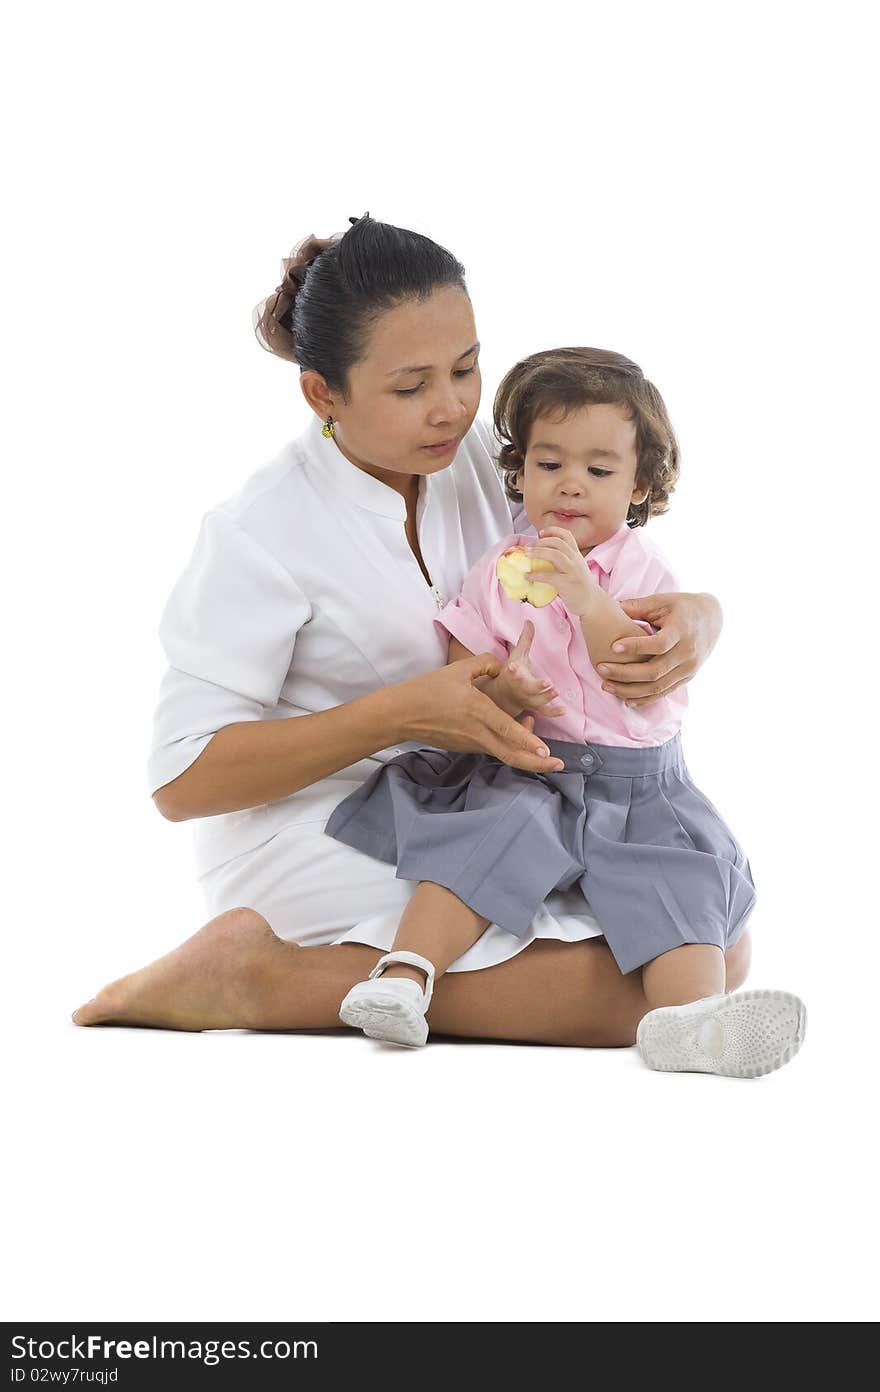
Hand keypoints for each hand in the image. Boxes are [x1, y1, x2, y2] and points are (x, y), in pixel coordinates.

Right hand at [398, 652, 565, 772]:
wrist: (401, 713)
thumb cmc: (428, 689)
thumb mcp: (458, 669)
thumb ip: (486, 663)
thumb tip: (503, 665)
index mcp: (477, 710)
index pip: (507, 729)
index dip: (528, 740)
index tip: (547, 750)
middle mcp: (476, 732)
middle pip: (510, 755)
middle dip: (537, 763)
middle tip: (558, 765)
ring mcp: (471, 743)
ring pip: (503, 754)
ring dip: (525, 754)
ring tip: (542, 750)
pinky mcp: (466, 747)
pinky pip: (492, 749)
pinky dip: (509, 748)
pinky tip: (518, 741)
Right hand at [492, 619, 565, 718]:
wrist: (503, 696)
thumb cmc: (513, 672)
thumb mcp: (517, 655)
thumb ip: (525, 639)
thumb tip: (529, 620)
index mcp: (514, 674)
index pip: (512, 672)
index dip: (513, 670)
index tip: (512, 667)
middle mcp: (520, 688)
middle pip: (527, 688)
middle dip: (536, 686)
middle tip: (547, 682)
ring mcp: (527, 699)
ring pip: (537, 701)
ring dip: (546, 697)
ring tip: (556, 691)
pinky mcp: (534, 707)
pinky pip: (544, 712)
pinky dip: (553, 712)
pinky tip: (564, 711)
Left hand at [525, 528, 596, 616]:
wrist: (591, 603)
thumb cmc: (579, 586)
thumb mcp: (574, 568)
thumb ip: (562, 561)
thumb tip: (539, 557)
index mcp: (576, 555)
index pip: (567, 535)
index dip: (553, 531)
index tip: (540, 533)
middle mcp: (576, 560)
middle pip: (559, 543)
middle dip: (542, 542)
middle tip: (528, 547)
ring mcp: (573, 571)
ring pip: (556, 555)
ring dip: (539, 552)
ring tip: (527, 554)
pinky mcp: (568, 584)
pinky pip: (550, 576)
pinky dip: (536, 575)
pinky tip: (528, 576)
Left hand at [594, 592, 722, 706]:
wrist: (713, 618)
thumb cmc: (683, 607)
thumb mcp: (663, 601)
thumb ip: (638, 607)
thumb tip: (611, 607)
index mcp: (682, 631)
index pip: (658, 644)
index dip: (635, 647)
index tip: (613, 646)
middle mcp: (687, 653)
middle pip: (654, 671)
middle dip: (625, 673)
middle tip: (601, 669)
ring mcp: (688, 668)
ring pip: (658, 687)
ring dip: (630, 690)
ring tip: (606, 686)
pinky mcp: (687, 678)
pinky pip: (664, 693)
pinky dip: (645, 698)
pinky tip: (625, 699)